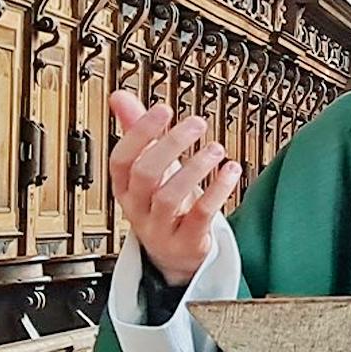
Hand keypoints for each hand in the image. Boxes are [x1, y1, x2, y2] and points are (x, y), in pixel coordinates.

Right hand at [108, 90, 241, 285]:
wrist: (176, 254)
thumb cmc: (163, 203)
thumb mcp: (149, 168)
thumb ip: (136, 132)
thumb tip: (119, 97)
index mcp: (126, 187)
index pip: (121, 159)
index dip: (139, 133)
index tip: (162, 108)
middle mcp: (139, 207)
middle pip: (145, 174)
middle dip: (170, 144)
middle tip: (197, 122)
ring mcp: (161, 227)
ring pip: (170, 197)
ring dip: (195, 168)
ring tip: (216, 148)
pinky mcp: (187, 241)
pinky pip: (200, 216)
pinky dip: (217, 190)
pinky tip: (231, 170)